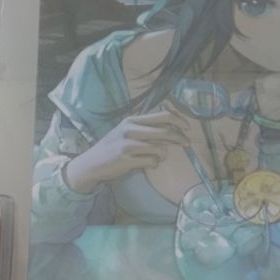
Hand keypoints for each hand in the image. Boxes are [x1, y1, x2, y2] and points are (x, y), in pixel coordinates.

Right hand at [64, 107, 190, 193]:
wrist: (92, 163)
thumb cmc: (113, 146)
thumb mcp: (127, 130)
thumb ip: (146, 127)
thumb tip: (172, 126)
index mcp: (132, 120)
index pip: (163, 115)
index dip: (179, 120)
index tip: (187, 128)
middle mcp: (130, 129)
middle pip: (165, 131)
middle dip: (180, 138)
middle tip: (186, 143)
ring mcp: (128, 145)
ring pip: (160, 149)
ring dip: (162, 155)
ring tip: (156, 157)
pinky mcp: (126, 160)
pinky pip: (152, 162)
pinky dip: (154, 164)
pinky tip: (147, 164)